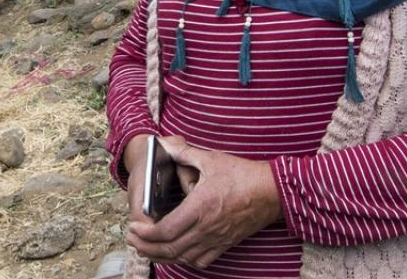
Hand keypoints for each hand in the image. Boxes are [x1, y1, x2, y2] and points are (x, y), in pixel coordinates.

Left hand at [126, 136, 281, 269]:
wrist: (273, 192)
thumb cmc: (243, 174)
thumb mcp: (211, 159)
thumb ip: (184, 153)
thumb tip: (164, 145)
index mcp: (200, 207)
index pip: (165, 231)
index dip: (145, 234)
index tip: (133, 229)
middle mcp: (207, 227)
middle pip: (170, 249)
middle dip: (146, 248)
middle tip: (133, 241)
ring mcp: (217, 239)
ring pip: (183, 258)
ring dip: (162, 256)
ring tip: (147, 249)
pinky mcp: (226, 244)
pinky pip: (201, 261)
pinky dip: (184, 260)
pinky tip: (176, 253)